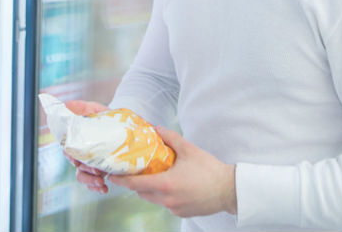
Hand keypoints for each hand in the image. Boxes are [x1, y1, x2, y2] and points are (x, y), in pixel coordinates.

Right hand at [63, 100, 109, 193]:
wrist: (129, 128)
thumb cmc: (110, 119)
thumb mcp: (98, 111)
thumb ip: (82, 108)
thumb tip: (66, 104)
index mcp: (79, 139)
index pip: (67, 148)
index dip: (70, 154)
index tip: (76, 158)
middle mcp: (82, 152)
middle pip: (75, 164)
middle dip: (84, 168)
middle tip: (95, 169)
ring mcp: (91, 163)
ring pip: (82, 176)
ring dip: (89, 180)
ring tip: (100, 180)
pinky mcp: (101, 172)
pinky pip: (93, 184)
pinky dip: (96, 188)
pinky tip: (104, 188)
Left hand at [108, 126, 236, 217]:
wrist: (229, 190)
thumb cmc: (209, 169)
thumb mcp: (189, 150)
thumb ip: (171, 138)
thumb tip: (157, 128)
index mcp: (165, 184)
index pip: (135, 184)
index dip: (121, 180)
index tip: (112, 175)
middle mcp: (166, 199)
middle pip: (142, 193)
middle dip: (136, 183)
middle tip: (134, 171)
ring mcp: (174, 208)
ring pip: (153, 199)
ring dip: (150, 189)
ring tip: (155, 175)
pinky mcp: (181, 213)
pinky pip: (166, 204)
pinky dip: (164, 195)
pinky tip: (173, 184)